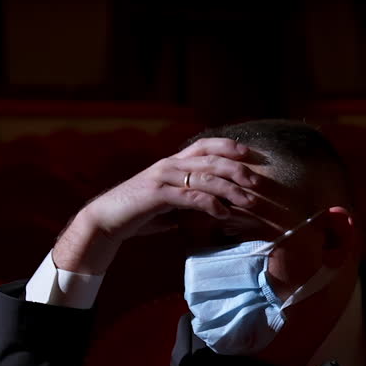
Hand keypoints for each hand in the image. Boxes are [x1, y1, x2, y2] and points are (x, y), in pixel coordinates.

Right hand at [52, 138, 264, 273]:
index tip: (251, 154)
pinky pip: (190, 197)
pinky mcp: (157, 195)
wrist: (106, 220)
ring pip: (205, 178)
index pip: (205, 145)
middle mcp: (169, 165)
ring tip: (249, 202)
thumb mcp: (169, 204)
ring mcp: (162, 178)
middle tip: (258, 182)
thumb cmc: (139, 213)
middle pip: (211, 159)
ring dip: (231, 190)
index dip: (229, 146)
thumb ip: (190, 201)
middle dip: (238, 169)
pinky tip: (224, 214)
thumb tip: (216, 209)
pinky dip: (211, 205)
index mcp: (173, 163)